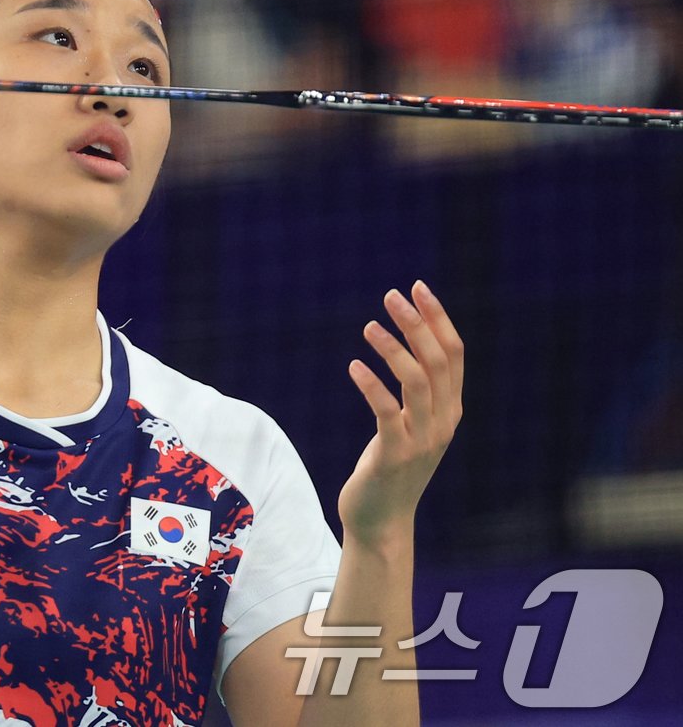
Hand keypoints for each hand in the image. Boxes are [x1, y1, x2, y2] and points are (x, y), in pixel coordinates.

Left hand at [337, 280, 463, 549]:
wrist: (381, 520)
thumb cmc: (390, 466)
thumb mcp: (411, 424)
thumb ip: (418, 391)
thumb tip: (410, 342)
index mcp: (450, 410)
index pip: (454, 355)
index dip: (438, 319)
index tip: (418, 288)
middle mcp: (443, 422)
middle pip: (438, 361)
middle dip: (417, 323)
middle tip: (391, 296)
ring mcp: (422, 440)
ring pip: (417, 382)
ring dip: (394, 349)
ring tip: (369, 326)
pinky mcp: (395, 455)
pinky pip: (387, 412)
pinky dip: (372, 385)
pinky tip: (354, 367)